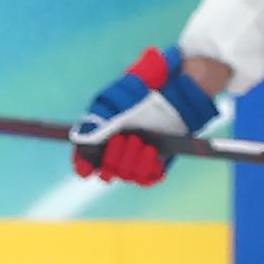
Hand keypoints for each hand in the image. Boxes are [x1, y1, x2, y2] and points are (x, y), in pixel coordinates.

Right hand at [67, 45, 220, 186]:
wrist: (180, 87)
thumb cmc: (148, 84)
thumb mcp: (122, 96)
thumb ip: (102, 117)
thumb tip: (82, 138)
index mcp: (103, 131)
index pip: (85, 158)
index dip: (82, 164)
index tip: (86, 167)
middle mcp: (118, 146)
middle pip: (106, 170)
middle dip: (114, 158)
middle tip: (127, 139)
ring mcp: (137, 155)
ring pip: (126, 175)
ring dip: (132, 162)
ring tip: (144, 144)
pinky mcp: (157, 161)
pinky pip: (147, 178)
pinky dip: (148, 169)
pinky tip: (153, 152)